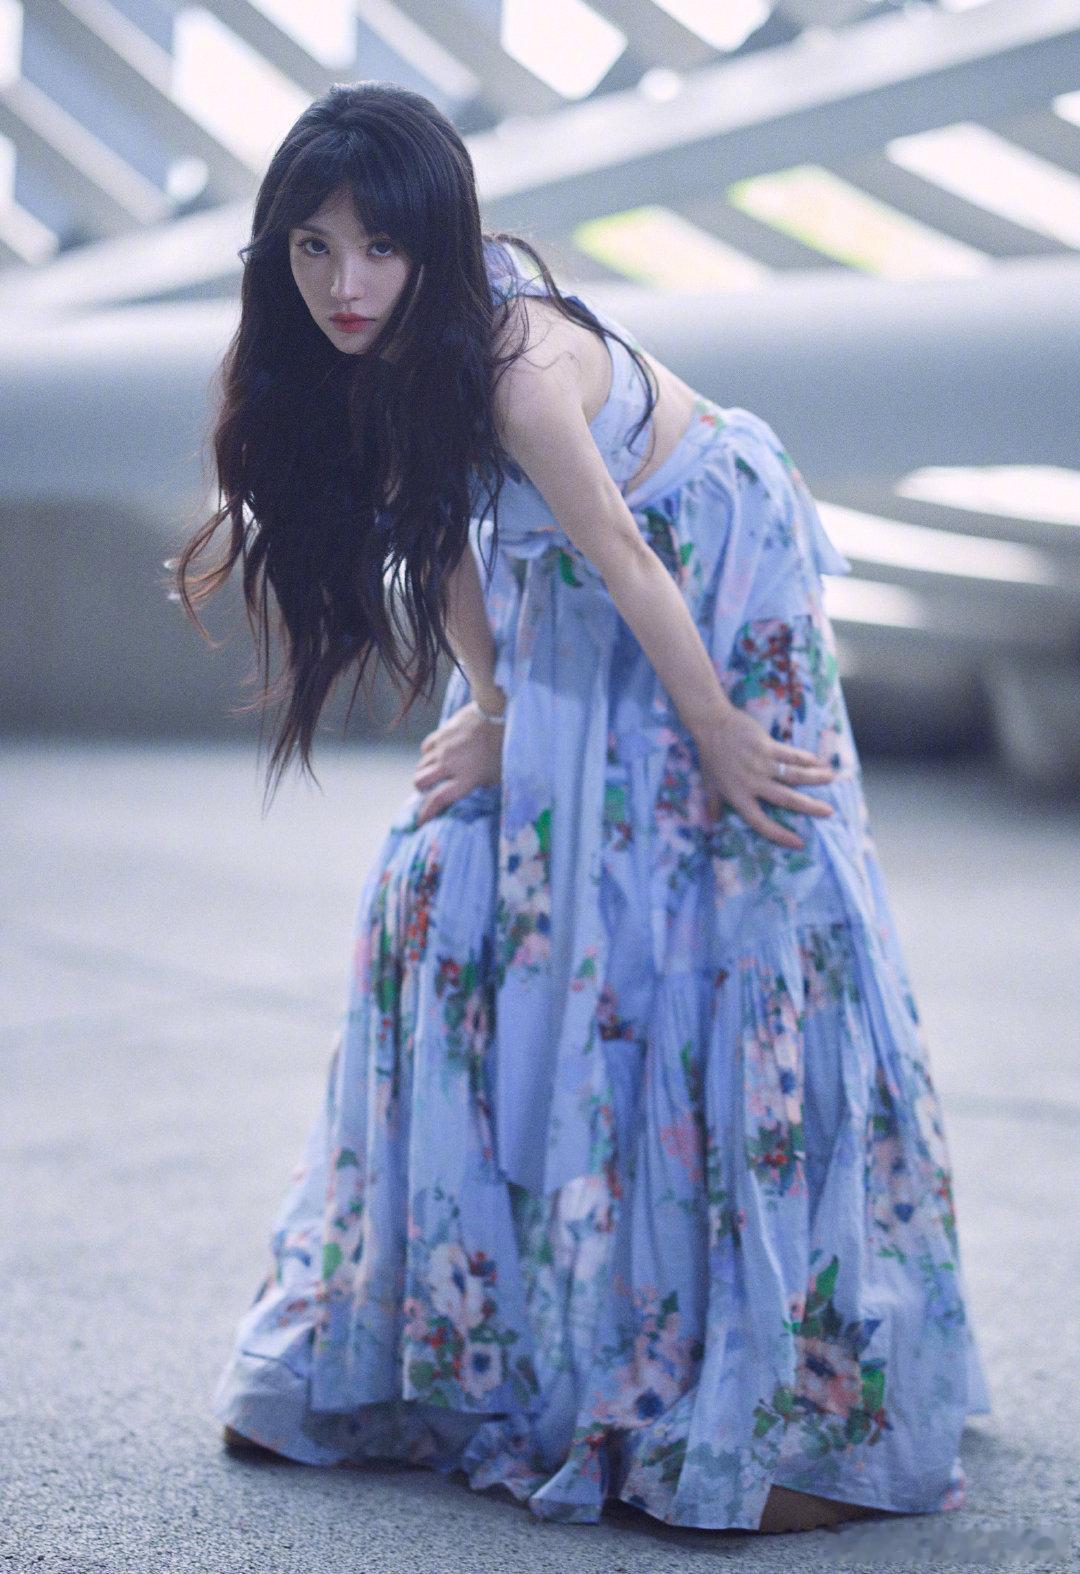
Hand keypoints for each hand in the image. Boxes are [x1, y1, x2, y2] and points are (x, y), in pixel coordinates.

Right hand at [413, 700, 504, 825]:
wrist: (499, 713)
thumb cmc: (504, 747)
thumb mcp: (497, 774)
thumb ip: (482, 785)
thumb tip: (472, 793)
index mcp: (465, 778)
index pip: (437, 800)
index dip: (426, 813)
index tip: (421, 821)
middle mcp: (449, 764)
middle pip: (420, 782)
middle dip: (422, 790)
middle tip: (430, 791)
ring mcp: (442, 748)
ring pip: (420, 766)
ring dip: (424, 773)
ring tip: (435, 774)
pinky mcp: (441, 734)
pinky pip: (425, 749)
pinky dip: (428, 755)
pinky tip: (438, 755)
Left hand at [697, 706, 837, 849]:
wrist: (711, 725)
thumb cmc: (710, 756)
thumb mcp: (709, 785)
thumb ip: (713, 805)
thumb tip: (711, 825)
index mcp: (738, 796)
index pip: (760, 822)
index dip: (779, 835)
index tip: (799, 843)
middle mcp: (752, 783)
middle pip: (786, 799)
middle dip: (810, 807)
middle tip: (829, 812)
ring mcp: (761, 764)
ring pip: (794, 775)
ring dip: (815, 778)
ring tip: (830, 780)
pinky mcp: (767, 746)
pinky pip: (792, 755)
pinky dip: (808, 759)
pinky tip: (820, 761)